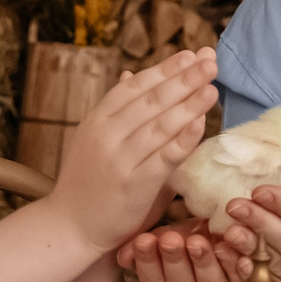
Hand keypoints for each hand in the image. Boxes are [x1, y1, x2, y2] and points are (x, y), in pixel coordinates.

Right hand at [50, 49, 216, 248]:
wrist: (69, 226)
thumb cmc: (88, 181)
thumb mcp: (96, 138)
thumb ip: (119, 109)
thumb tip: (130, 72)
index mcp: (97, 120)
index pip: (135, 86)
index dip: (165, 69)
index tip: (190, 55)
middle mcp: (106, 135)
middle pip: (151, 100)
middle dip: (184, 78)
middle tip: (209, 61)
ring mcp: (119, 159)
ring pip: (160, 125)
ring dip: (189, 103)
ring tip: (212, 86)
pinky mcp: (134, 185)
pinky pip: (164, 157)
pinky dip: (184, 138)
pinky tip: (201, 122)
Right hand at [119, 222, 251, 281]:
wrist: (226, 246)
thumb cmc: (192, 243)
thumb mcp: (166, 244)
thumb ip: (144, 250)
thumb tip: (124, 254)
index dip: (148, 262)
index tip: (143, 240)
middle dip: (174, 261)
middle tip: (170, 240)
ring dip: (204, 263)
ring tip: (198, 241)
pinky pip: (242, 281)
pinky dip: (239, 267)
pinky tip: (237, 255)